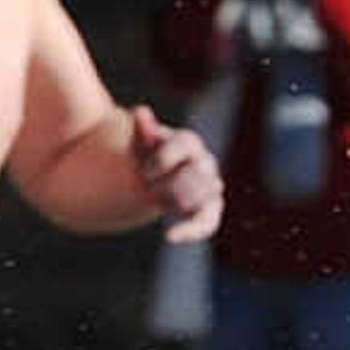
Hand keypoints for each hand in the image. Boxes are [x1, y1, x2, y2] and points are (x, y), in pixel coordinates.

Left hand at [130, 106, 222, 242]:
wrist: (151, 176)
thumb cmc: (143, 156)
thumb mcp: (137, 142)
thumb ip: (142, 131)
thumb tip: (141, 111)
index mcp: (189, 142)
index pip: (184, 147)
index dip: (162, 161)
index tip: (144, 171)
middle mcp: (206, 162)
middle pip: (192, 176)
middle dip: (166, 185)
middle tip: (148, 185)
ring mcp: (211, 186)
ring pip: (195, 199)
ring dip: (170, 201)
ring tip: (156, 197)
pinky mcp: (210, 209)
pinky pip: (207, 223)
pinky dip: (190, 231)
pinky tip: (169, 237)